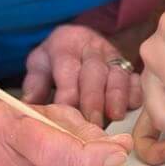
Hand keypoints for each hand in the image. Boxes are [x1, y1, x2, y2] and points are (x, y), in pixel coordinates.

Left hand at [22, 25, 141, 128]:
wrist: (76, 41)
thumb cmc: (55, 61)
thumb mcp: (39, 66)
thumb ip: (34, 85)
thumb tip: (28, 108)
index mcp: (66, 44)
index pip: (68, 68)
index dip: (68, 93)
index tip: (67, 114)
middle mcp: (91, 47)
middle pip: (94, 71)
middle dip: (94, 98)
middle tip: (92, 123)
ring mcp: (112, 55)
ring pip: (117, 73)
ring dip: (117, 96)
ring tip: (115, 116)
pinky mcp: (128, 66)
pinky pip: (136, 77)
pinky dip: (136, 92)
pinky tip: (133, 107)